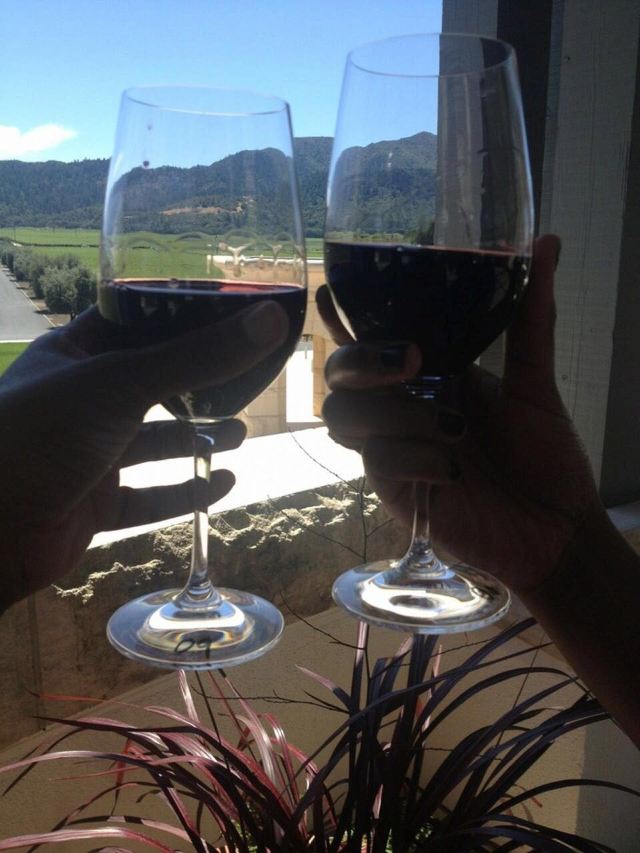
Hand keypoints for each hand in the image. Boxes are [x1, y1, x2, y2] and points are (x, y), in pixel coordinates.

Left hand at [0, 301, 287, 605]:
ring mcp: (85, 455)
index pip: (132, 324)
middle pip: (150, 386)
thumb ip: (197, 357)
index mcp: (72, 355)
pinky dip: (184, 491)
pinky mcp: (92, 505)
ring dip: (197, 439)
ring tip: (242, 434)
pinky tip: (223, 485)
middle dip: (197, 387)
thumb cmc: (44, 435)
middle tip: (245, 381)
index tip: (228, 316)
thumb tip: (270, 321)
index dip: (177, 319)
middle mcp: (78, 401)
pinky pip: (147, 497)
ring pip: (151, 443)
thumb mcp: (123, 384)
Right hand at [319, 235, 600, 592]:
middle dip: (361, 361)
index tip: (334, 294)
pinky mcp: (392, 488)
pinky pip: (375, 460)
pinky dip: (413, 457)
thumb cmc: (545, 455)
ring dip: (393, 414)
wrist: (554, 526)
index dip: (343, 317)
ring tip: (453, 427)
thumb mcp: (536, 382)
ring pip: (343, 415)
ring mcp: (391, 447)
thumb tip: (548, 242)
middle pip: (339, 373)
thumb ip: (531, 317)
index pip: (369, 337)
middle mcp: (400, 405)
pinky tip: (452, 468)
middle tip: (412, 361)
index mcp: (427, 374)